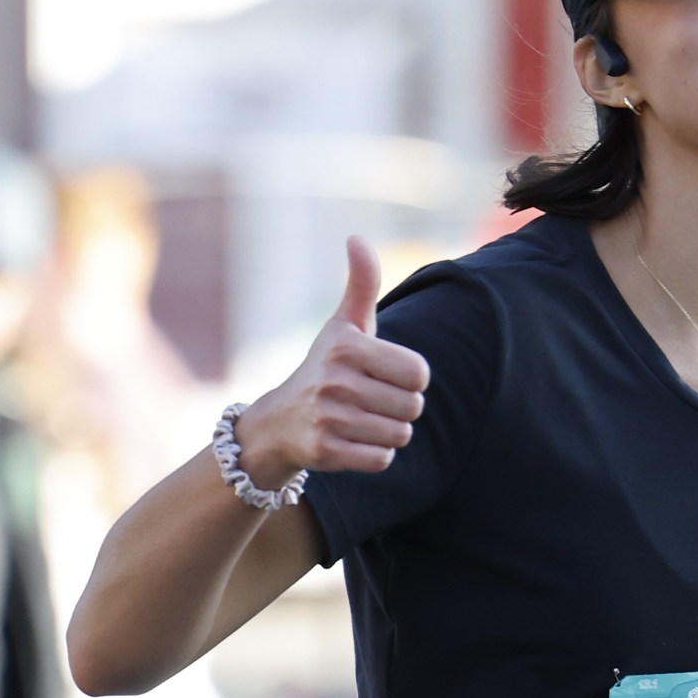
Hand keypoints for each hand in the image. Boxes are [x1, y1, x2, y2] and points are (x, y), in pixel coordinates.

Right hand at [234, 236, 429, 488]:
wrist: (278, 423)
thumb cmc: (325, 367)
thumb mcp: (343, 324)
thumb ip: (360, 284)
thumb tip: (355, 237)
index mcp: (348, 347)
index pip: (419, 373)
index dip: (410, 378)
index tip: (384, 376)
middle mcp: (335, 381)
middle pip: (413, 407)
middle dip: (400, 408)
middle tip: (371, 402)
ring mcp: (329, 418)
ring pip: (400, 435)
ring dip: (388, 432)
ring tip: (360, 421)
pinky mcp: (325, 452)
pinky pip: (382, 460)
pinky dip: (374, 455)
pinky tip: (352, 442)